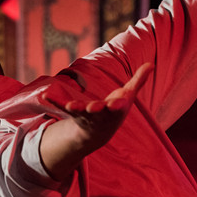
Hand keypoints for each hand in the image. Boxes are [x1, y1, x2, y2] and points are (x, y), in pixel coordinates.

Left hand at [38, 63, 152, 179]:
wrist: (99, 132)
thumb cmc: (115, 110)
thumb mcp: (129, 95)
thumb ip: (138, 80)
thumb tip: (151, 64)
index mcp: (114, 109)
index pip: (117, 108)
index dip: (117, 105)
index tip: (118, 103)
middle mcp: (99, 114)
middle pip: (97, 112)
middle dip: (95, 109)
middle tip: (93, 107)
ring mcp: (84, 115)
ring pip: (79, 112)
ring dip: (74, 108)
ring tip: (68, 105)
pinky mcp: (72, 113)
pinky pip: (61, 106)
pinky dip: (54, 101)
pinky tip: (45, 95)